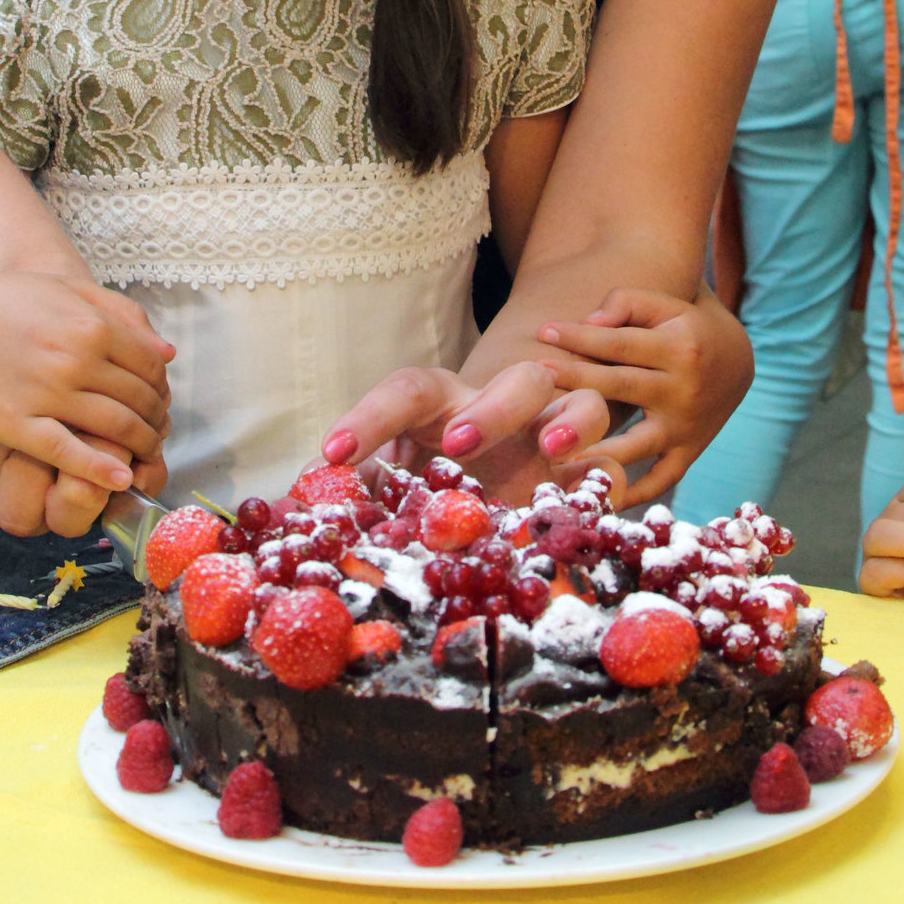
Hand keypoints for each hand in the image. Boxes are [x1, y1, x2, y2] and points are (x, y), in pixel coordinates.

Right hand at [0, 268, 173, 536]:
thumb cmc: (8, 304)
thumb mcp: (66, 291)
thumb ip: (120, 314)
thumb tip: (167, 352)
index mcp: (93, 325)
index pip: (152, 367)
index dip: (162, 388)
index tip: (160, 402)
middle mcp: (76, 358)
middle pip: (140, 399)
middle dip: (156, 420)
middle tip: (157, 433)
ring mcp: (47, 393)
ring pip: (116, 428)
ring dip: (142, 446)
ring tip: (145, 455)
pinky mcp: (18, 424)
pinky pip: (70, 452)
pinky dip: (102, 469)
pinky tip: (120, 479)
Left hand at [320, 362, 607, 502]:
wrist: (494, 524)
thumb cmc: (430, 498)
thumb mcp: (384, 499)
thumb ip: (346, 500)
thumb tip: (291, 509)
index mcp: (445, 409)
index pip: (409, 391)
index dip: (370, 417)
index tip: (332, 456)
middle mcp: (505, 413)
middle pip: (514, 379)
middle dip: (492, 407)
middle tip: (459, 445)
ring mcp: (556, 440)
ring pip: (581, 399)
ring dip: (571, 418)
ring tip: (554, 448)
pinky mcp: (586, 478)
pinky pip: (612, 464)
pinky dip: (605, 476)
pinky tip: (589, 501)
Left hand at [535, 287, 753, 505]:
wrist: (739, 362)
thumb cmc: (686, 327)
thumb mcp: (666, 304)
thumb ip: (626, 303)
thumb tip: (588, 323)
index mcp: (678, 347)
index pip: (620, 343)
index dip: (580, 338)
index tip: (542, 333)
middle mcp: (683, 390)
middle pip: (620, 386)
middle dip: (576, 383)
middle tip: (534, 385)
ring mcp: (686, 428)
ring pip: (635, 443)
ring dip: (595, 451)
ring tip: (551, 453)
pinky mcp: (688, 453)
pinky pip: (660, 480)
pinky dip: (631, 494)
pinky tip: (592, 497)